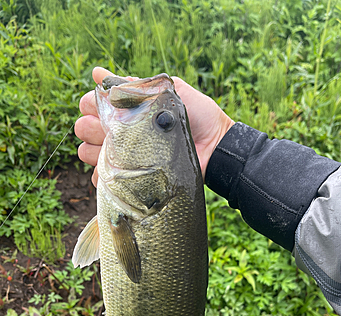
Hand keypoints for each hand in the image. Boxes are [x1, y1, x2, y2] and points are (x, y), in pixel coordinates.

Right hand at [74, 67, 233, 185]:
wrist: (215, 148)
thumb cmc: (198, 117)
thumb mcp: (169, 92)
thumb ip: (136, 84)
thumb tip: (96, 72)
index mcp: (129, 110)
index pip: (95, 105)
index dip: (91, 104)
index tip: (97, 106)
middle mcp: (123, 133)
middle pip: (86, 128)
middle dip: (89, 126)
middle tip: (104, 129)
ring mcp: (126, 156)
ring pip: (90, 152)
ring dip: (92, 150)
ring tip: (106, 150)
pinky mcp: (133, 179)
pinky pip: (105, 181)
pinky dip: (102, 176)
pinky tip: (109, 172)